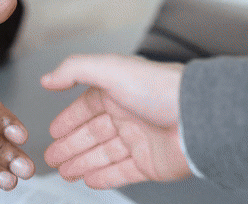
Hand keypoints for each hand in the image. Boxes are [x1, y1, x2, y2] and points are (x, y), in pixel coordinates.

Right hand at [41, 54, 190, 188]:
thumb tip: (49, 78)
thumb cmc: (162, 89)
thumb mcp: (110, 68)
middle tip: (52, 156)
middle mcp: (128, 115)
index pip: (86, 107)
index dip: (69, 119)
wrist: (198, 118)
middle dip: (70, 145)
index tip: (53, 130)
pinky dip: (104, 177)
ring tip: (64, 170)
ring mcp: (139, 141)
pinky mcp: (150, 163)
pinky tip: (89, 179)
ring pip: (103, 155)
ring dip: (81, 162)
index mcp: (118, 91)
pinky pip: (122, 172)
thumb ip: (74, 69)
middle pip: (91, 134)